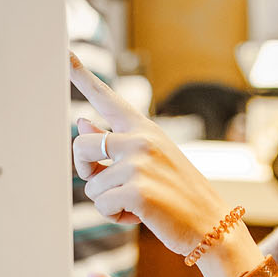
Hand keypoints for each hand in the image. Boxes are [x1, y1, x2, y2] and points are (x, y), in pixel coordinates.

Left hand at [69, 53, 232, 256]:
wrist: (212, 224)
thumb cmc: (179, 193)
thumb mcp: (151, 160)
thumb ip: (114, 143)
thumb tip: (81, 122)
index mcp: (144, 129)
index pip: (106, 98)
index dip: (82, 76)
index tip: (65, 53)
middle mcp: (141, 140)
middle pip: (81, 146)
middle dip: (86, 170)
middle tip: (109, 185)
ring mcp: (139, 164)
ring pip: (91, 184)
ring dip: (107, 201)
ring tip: (139, 203)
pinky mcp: (137, 191)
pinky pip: (101, 206)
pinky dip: (116, 216)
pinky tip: (141, 215)